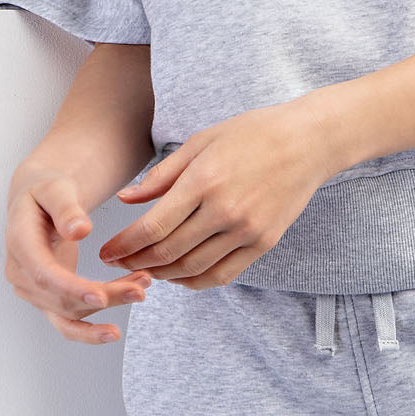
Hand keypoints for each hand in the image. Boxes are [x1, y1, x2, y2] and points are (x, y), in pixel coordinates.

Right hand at [5, 164, 152, 344]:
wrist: (37, 201)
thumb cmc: (46, 191)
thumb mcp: (55, 188)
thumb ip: (67, 209)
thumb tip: (81, 231)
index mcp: (19, 243)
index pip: (43, 274)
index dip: (71, 288)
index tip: (100, 296)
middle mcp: (21, 274)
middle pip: (62, 298)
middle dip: (104, 297)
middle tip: (140, 290)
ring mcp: (33, 291)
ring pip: (70, 312)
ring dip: (107, 306)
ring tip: (141, 291)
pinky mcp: (48, 299)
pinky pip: (68, 321)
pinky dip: (91, 329)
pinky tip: (113, 332)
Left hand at [97, 98, 332, 288]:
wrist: (307, 142)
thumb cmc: (252, 133)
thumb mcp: (201, 141)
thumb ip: (162, 175)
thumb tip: (126, 198)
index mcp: (204, 181)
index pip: (153, 226)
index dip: (125, 245)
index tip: (107, 251)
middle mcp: (225, 211)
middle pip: (168, 252)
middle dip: (136, 262)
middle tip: (119, 264)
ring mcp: (247, 231)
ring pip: (193, 269)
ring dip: (162, 275)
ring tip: (145, 270)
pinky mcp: (263, 243)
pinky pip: (222, 275)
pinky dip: (195, 281)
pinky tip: (179, 276)